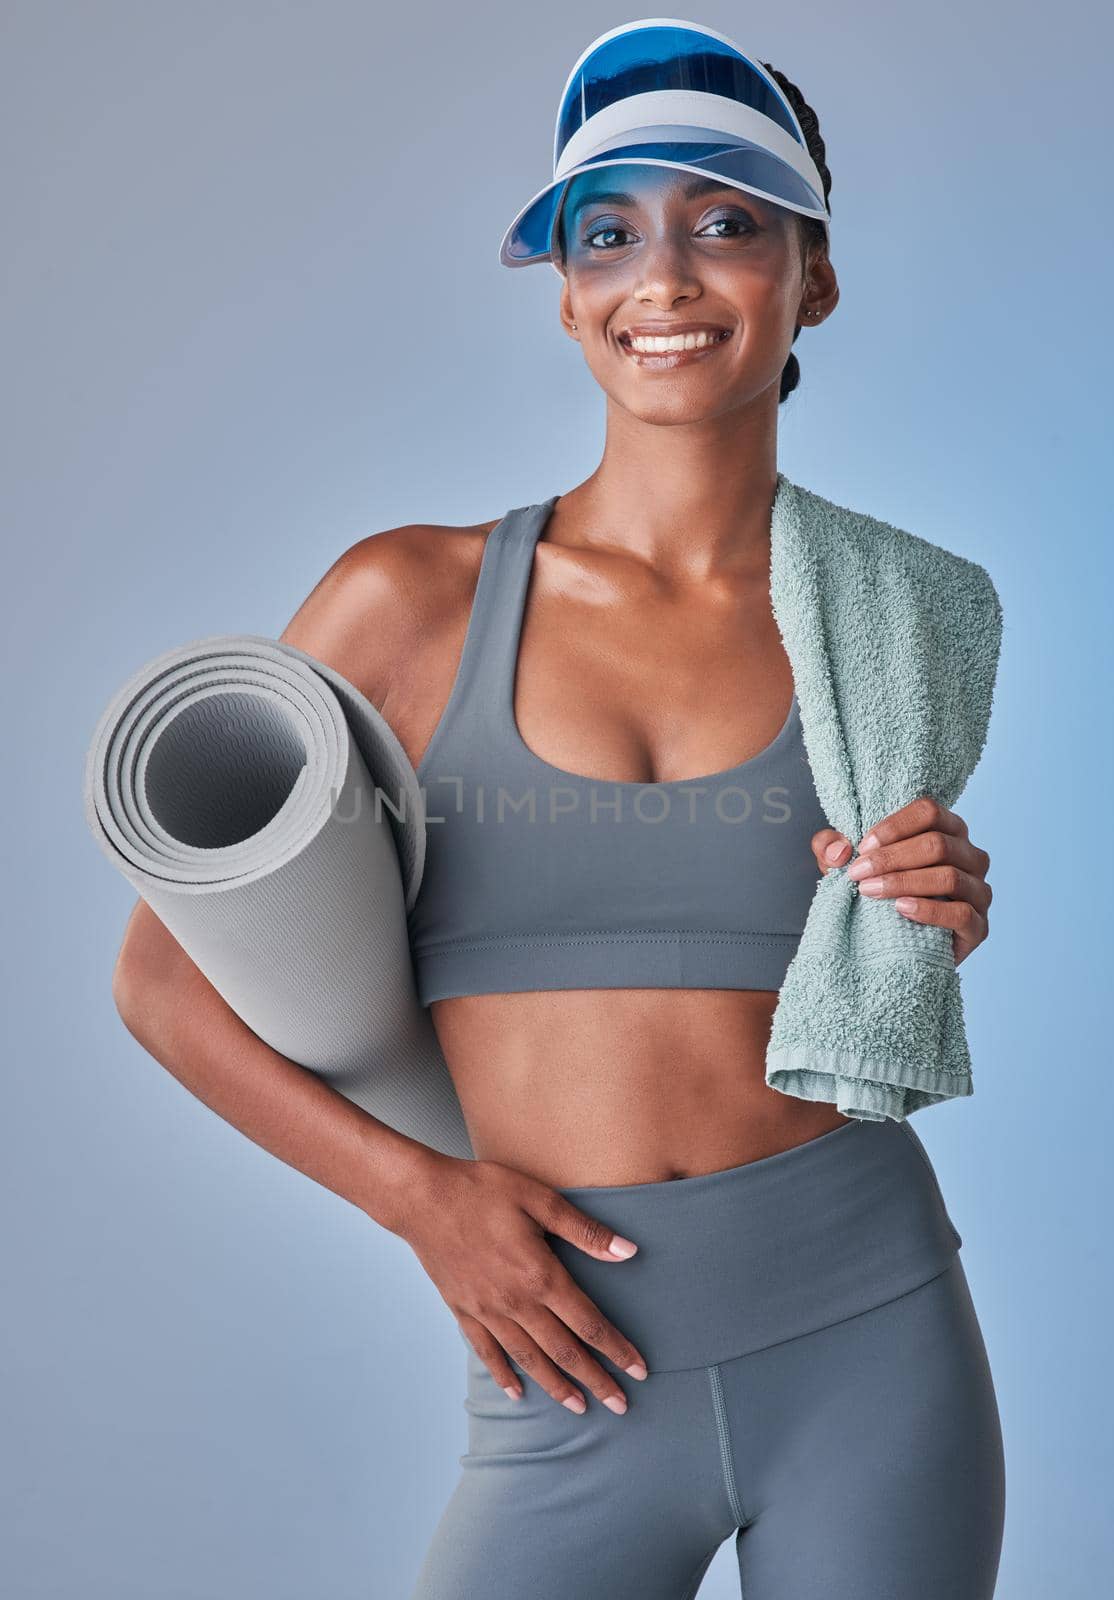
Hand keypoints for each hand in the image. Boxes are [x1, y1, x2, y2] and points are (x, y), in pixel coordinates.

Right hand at [397, 1153, 649, 1415]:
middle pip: (564, 1351)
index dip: (617, 1349)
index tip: (640, 1370)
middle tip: (621, 1405)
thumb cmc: (482, 1190)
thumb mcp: (539, 1199)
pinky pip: (487, 1352)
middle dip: (596, 1379)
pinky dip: (505, 1374)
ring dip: (557, 1386)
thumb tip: (628, 1251)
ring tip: (579, 1407)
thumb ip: (584, 1231)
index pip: (589, 1323)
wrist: (421, 1197)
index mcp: (541, 1275)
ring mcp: (487, 1311)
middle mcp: (516, 1303)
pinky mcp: (462, 1310)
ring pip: (529, 1359)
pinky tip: (517, 1392)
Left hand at [810, 796, 991, 964]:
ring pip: (950, 876)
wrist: (898, 944)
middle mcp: (970, 856)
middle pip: (937, 844)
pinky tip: (901, 909)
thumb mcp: (848, 866)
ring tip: (870, 891)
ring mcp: (979, 891)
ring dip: (904, 882)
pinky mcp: (979, 927)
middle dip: (891, 858)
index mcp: (947, 830)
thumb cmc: (879, 893)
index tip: (862, 846)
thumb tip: (838, 849)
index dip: (894, 826)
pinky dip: (928, 910)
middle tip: (857, 874)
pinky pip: (961, 913)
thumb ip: (831, 848)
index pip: (929, 811)